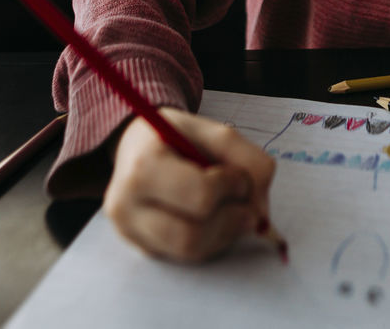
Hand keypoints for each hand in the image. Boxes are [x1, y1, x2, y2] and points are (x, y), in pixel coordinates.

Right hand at [104, 107, 275, 261]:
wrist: (137, 147)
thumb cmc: (177, 137)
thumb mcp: (214, 131)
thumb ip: (249, 161)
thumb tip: (262, 213)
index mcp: (142, 167)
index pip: (200, 196)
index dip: (231, 188)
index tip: (238, 178)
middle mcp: (126, 206)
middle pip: (191, 236)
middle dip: (231, 220)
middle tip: (244, 204)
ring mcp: (131, 233)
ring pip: (192, 252)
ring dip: (226, 233)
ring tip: (232, 210)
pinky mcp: (142, 249)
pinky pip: (188, 258)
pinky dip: (213, 241)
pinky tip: (213, 219)